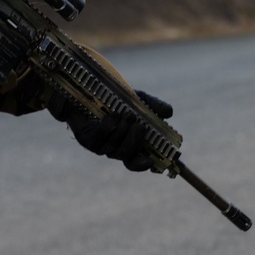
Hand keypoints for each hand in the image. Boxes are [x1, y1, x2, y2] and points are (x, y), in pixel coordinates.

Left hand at [47, 90, 173, 171]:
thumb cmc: (112, 96)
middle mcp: (113, 147)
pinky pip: (100, 138)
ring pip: (114, 148)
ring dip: (123, 131)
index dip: (142, 165)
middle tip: (139, 126)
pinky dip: (109, 127)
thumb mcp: (135, 99)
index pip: (135, 162)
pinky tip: (112, 115)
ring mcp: (100, 145)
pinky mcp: (87, 139)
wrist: (84, 88)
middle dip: (135, 143)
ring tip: (126, 114)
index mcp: (127, 143)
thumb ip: (152, 105)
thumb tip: (170, 112)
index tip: (151, 162)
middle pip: (127, 156)